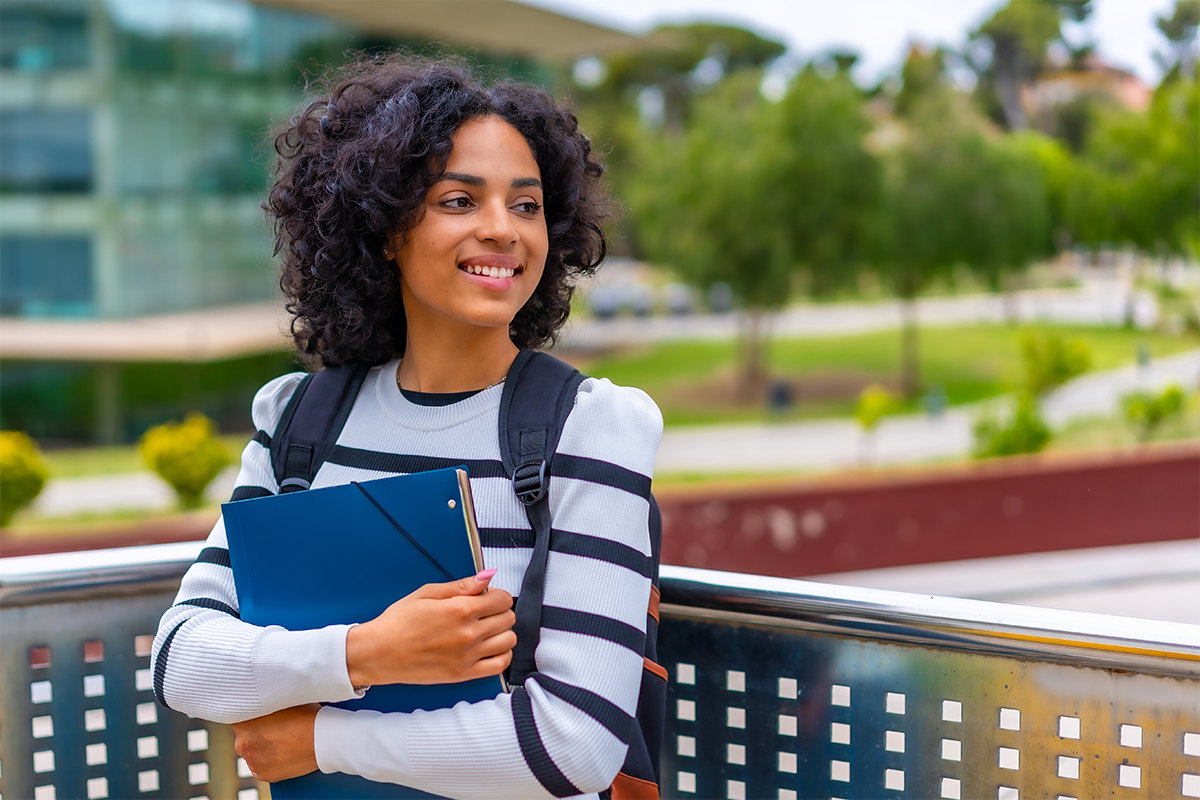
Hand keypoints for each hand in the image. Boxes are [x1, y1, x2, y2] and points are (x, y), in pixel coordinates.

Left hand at [233, 704, 319, 782]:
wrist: (324, 739)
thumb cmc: (307, 714)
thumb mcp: (283, 699)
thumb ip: (266, 699)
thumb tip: (262, 694)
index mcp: (242, 721)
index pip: (237, 714)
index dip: (251, 710)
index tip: (260, 710)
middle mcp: (242, 743)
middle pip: (245, 733)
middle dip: (257, 730)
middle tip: (277, 724)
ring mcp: (252, 761)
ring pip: (253, 750)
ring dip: (263, 745)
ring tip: (285, 738)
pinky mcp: (263, 775)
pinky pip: (262, 765)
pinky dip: (270, 759)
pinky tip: (285, 750)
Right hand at [346, 570, 515, 687]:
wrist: (379, 653)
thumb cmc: (398, 623)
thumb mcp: (427, 593)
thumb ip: (462, 586)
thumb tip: (486, 577)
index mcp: (459, 609)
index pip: (503, 599)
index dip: (497, 595)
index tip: (488, 597)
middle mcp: (467, 633)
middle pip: (509, 618)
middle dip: (500, 611)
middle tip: (485, 612)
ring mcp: (467, 656)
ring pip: (509, 641)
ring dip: (503, 632)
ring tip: (487, 630)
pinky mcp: (464, 674)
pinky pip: (499, 666)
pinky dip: (502, 655)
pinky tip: (490, 648)